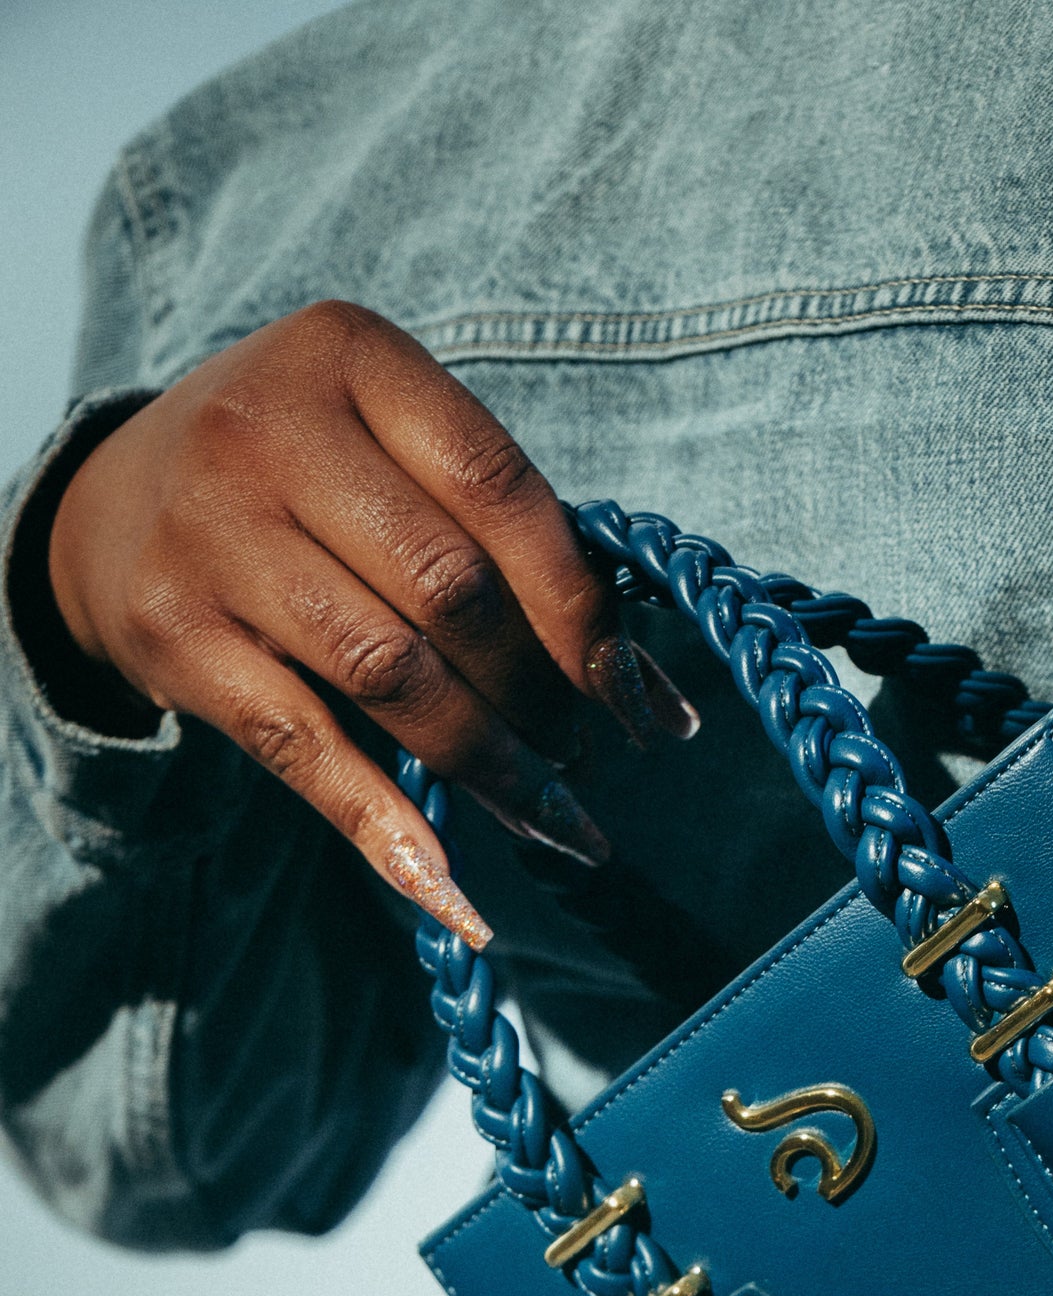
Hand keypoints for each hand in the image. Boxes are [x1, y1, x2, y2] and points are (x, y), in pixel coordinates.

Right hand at [45, 300, 695, 944]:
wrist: (115, 500)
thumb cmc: (304, 478)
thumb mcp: (387, 446)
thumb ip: (497, 531)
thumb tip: (639, 689)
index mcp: (349, 355)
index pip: (502, 492)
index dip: (587, 615)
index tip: (645, 707)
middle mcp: (267, 431)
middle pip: (449, 589)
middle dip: (541, 696)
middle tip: (586, 760)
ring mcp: (211, 533)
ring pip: (387, 672)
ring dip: (487, 764)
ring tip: (547, 814)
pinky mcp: (172, 635)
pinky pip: (304, 749)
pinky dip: (386, 831)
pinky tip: (453, 891)